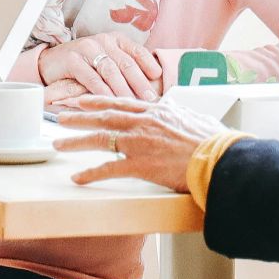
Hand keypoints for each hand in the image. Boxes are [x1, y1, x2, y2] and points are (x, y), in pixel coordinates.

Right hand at [38, 34, 162, 100]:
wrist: (50, 63)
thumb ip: (123, 69)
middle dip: (140, 82)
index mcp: (116, 40)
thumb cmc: (83, 65)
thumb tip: (149, 87)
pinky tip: (110, 102)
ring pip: (111, 71)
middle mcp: (104, 41)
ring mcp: (87, 49)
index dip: (149, 64)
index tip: (159, 78)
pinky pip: (91, 78)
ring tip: (133, 103)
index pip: (137, 51)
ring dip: (123, 89)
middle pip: (126, 63)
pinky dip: (102, 91)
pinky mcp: (73, 60)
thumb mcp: (106, 62)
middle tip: (150, 98)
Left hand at [56, 96, 228, 189]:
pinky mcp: (140, 164)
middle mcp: (144, 122)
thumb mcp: (196, 120)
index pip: (121, 102)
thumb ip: (182, 115)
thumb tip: (180, 112)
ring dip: (76, 141)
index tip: (83, 101)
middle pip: (104, 116)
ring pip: (100, 138)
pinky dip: (90, 173)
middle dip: (79, 116)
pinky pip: (108, 169)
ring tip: (58, 143)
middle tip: (60, 117)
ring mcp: (140, 142)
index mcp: (157, 111)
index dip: (99, 101)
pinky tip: (77, 177)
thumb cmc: (215, 142)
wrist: (220, 158)